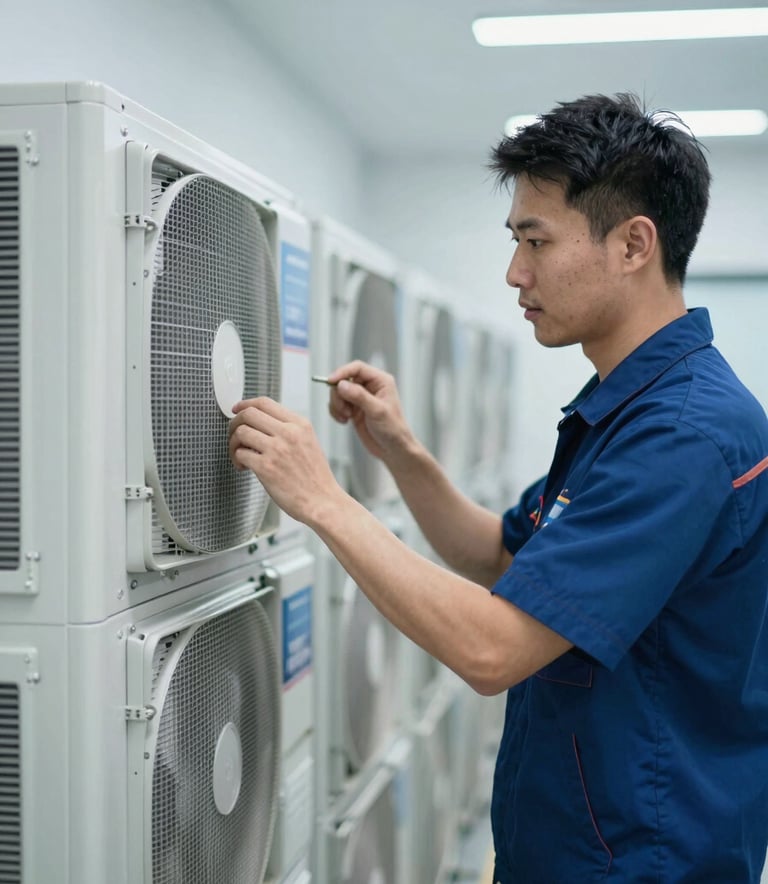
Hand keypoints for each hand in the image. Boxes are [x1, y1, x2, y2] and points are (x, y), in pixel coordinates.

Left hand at [228, 397, 343, 525]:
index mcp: (300, 424)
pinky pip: (240, 454)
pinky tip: (245, 468)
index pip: (265, 402)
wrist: (323, 502)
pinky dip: (237, 460)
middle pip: (248, 414)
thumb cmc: (315, 477)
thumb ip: (288, 429)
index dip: (245, 404)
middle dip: (234, 423)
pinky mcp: (266, 467)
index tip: (237, 410)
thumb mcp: (308, 442)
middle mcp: (288, 432)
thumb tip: (259, 423)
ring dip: (233, 444)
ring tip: (240, 455)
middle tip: (234, 436)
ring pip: (241, 432)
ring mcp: (277, 449)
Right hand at [327, 361, 414, 464]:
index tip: (331, 382)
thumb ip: (359, 396)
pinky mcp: (353, 408)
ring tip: (345, 417)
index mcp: (380, 381)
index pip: (357, 368)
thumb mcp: (377, 410)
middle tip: (343, 409)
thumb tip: (341, 384)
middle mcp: (370, 386)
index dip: (342, 372)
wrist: (393, 449)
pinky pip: (337, 404)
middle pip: (344, 380)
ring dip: (337, 404)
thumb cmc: (392, 429)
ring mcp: (360, 397)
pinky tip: (344, 421)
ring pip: (338, 392)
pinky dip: (336, 411)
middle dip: (339, 394)